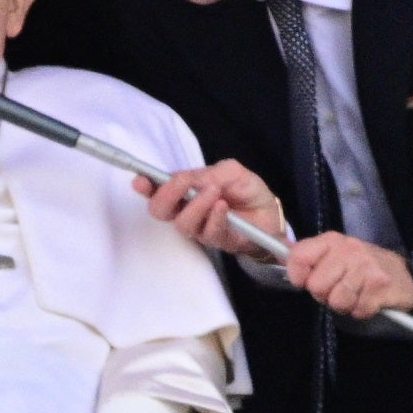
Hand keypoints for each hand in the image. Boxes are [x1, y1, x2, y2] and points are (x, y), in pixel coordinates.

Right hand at [134, 159, 285, 259]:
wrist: (271, 212)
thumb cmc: (246, 190)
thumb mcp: (230, 171)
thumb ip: (207, 173)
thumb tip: (187, 178)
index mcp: (185, 191)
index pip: (158, 189)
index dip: (146, 185)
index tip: (140, 180)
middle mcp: (186, 211)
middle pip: (161, 210)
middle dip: (166, 195)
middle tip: (182, 182)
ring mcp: (200, 228)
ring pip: (183, 223)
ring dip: (195, 204)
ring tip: (214, 191)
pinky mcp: (218, 241)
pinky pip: (208, 232)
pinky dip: (213, 217)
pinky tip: (221, 206)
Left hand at [284, 234, 412, 319]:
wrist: (406, 275)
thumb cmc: (364, 266)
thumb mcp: (336, 255)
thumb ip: (311, 260)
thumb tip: (285, 266)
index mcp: (332, 241)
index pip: (299, 256)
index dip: (297, 275)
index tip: (304, 281)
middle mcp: (348, 250)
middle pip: (316, 286)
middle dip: (325, 295)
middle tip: (340, 289)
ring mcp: (365, 267)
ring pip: (336, 301)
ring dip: (345, 305)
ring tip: (356, 294)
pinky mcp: (380, 286)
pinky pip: (356, 310)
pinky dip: (362, 310)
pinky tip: (369, 299)